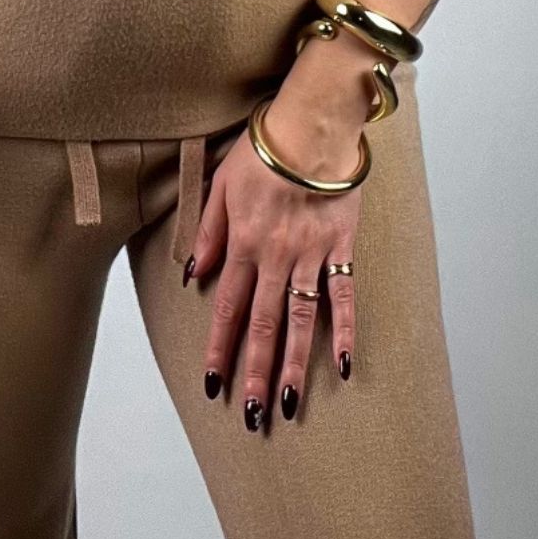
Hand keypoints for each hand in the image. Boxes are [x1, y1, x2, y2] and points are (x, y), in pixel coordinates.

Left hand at [187, 88, 364, 427]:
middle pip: (262, 325)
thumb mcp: (220, 184)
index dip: (220, 349)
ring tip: (287, 404)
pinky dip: (344, 331)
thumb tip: (193, 274)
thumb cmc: (265, 147)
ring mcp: (311, 256)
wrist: (314, 123)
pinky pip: (343, 297)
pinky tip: (342, 365)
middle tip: (251, 415)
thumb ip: (208, 231)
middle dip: (254, 373)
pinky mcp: (341, 248)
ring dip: (292, 364)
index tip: (213, 385)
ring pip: (299, 321)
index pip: (227, 308)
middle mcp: (275, 257)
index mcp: (243, 243)